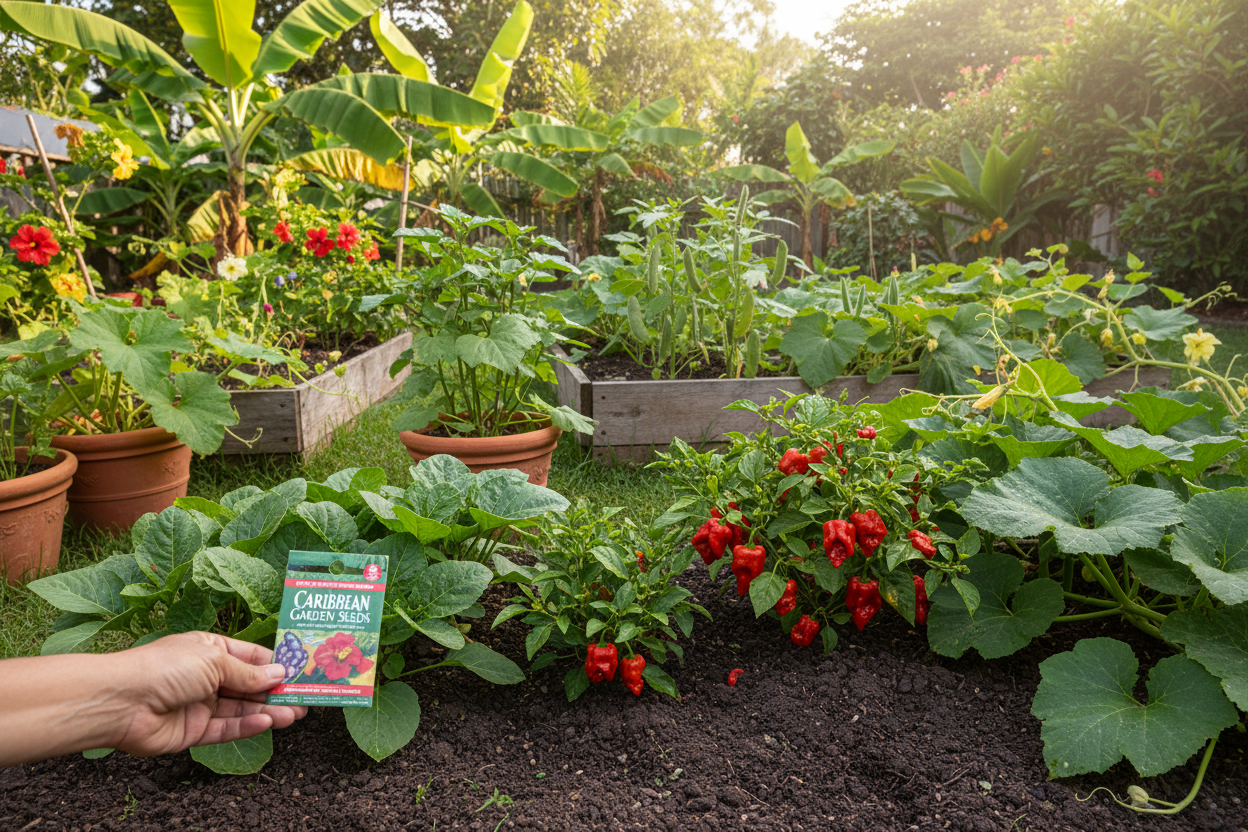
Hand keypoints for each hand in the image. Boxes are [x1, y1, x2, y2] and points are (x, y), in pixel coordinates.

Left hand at [111, 631, 306, 756]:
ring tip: (295, 713)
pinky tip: (269, 722)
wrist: (121, 702)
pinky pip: (227, 729)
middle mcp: (206, 677)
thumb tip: (279, 674)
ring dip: (269, 710)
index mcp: (209, 650)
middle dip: (276, 690)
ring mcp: (201, 705)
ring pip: (242, 709)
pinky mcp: (194, 731)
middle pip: (249, 685)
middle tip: (304, 696)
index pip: (250, 657)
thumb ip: (248, 673)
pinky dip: (249, 726)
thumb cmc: (164, 668)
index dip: (275, 664)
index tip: (300, 670)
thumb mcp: (214, 661)